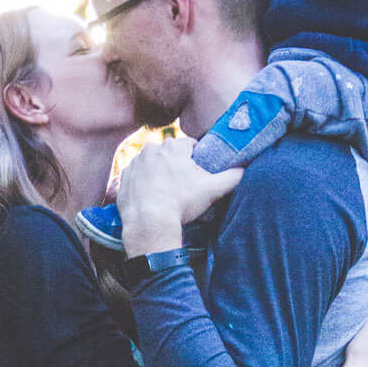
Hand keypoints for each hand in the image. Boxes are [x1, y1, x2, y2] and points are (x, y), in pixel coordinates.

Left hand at [116, 137, 242, 256]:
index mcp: (173, 147)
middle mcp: (151, 149)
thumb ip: (233, 177)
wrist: (149, 222)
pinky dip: (144, 185)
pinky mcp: (123, 179)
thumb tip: (245, 171)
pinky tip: (152, 198)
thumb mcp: (213, 189)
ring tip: (168, 193)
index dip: (197, 157)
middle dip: (177, 166)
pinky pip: (137, 178)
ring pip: (152, 165)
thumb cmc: (181, 202)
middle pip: (170, 154)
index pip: (190, 145)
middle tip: (185, 185)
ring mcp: (134, 164)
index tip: (199, 171)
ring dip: (159, 174)